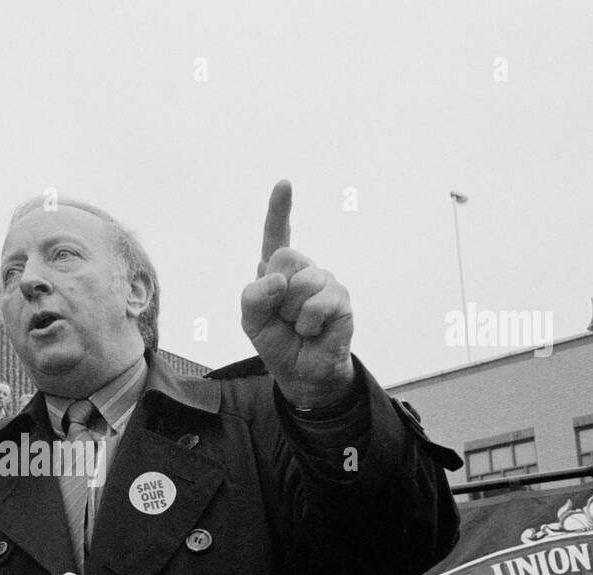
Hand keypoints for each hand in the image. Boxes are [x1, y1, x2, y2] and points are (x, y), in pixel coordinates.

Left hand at [241, 180, 354, 407]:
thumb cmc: (277, 342)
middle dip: (277, 292)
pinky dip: (308, 323)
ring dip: (292, 313)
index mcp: (277, 271)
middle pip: (285, 257)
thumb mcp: (251, 321)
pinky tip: (314, 330)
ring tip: (299, 326)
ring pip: (301, 283)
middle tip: (283, 316)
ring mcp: (325, 281)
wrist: (302, 372)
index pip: (276, 236)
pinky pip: (317, 303)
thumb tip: (278, 279)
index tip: (285, 184)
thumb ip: (253, 297)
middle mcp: (303, 270)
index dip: (279, 210)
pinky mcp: (341, 297)